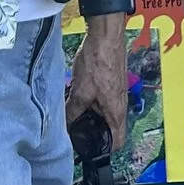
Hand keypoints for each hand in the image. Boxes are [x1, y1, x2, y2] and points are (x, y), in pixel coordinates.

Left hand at [65, 13, 129, 149]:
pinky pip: (102, 98)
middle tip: (75, 130)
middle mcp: (119, 103)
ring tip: (73, 111)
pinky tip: (76, 92)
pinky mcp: (112, 80)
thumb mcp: (80, 91)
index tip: (90, 149)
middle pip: (109, 127)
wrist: (106, 35)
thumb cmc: (99, 61)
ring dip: (90, 113)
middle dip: (93, 130)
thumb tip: (64, 124)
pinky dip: (90, 100)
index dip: (105, 149)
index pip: (117, 141)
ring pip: (103, 111)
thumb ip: (72, 110)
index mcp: (116, 111)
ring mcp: (116, 91)